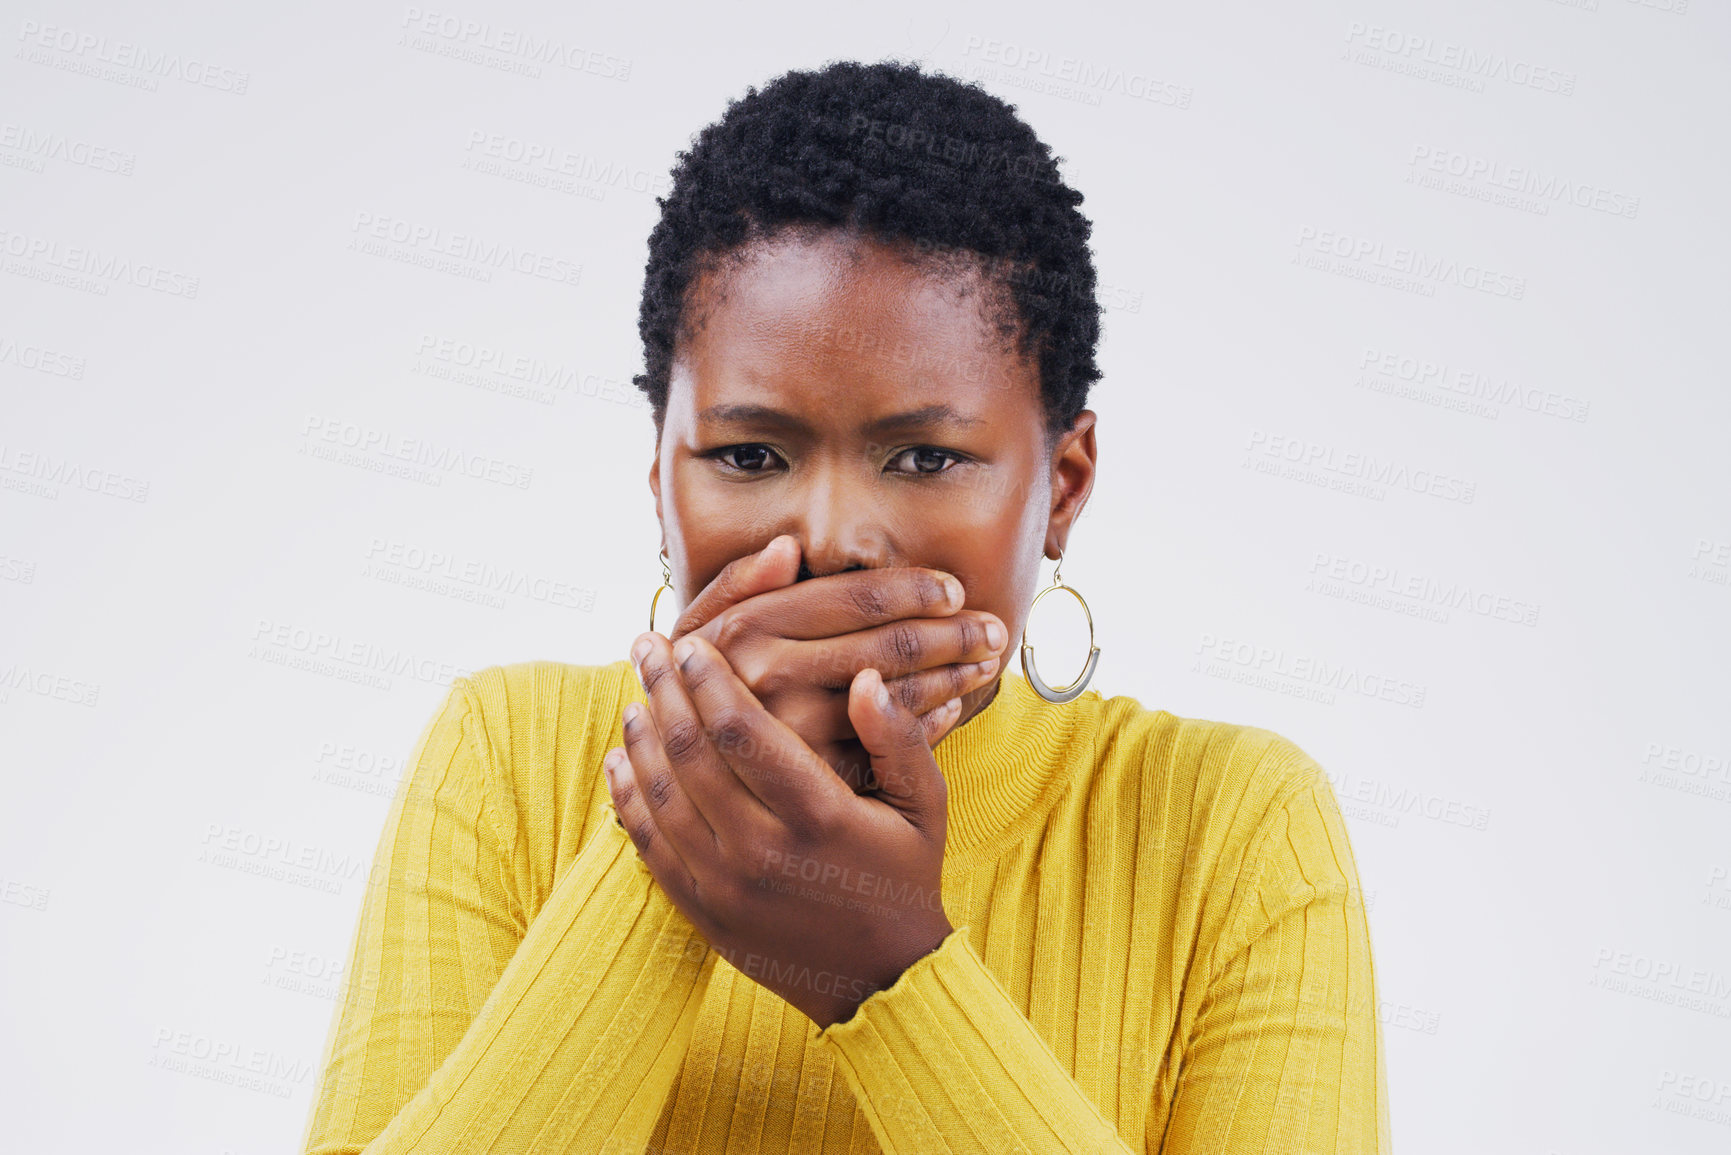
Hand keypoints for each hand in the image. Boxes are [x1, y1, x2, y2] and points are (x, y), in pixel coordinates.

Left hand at [605, 631, 953, 1028]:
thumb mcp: (924, 806)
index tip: (689, 643)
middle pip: (691, 753)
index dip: (708, 680)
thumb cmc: (905, 878)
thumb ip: (898, 738)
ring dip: (640, 739)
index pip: (741, 731)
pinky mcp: (703, 913)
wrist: (880, 982)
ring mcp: (726, 887)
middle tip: (645, 646)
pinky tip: (620, 760)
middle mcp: (764, 851)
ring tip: (634, 697)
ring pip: (662, 796)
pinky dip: (628, 798)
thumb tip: (866, 676)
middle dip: (662, 690)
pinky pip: (650, 847)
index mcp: (819, 816)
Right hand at [657, 536, 1007, 790]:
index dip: (915, 589)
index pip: (855, 597)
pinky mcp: (814, 780)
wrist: (686, 789)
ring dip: (954, 674)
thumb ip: (739, 586)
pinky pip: (891, 748)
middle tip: (993, 629)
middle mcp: (769, 679)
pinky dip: (932, 724)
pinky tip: (952, 706)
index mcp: (747, 629)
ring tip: (984, 661)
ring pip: (899, 695)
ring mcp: (794, 734)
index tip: (955, 591)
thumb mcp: (700, 632)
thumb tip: (787, 549)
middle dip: (954, 632)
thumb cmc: (697, 691)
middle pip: (889, 644)